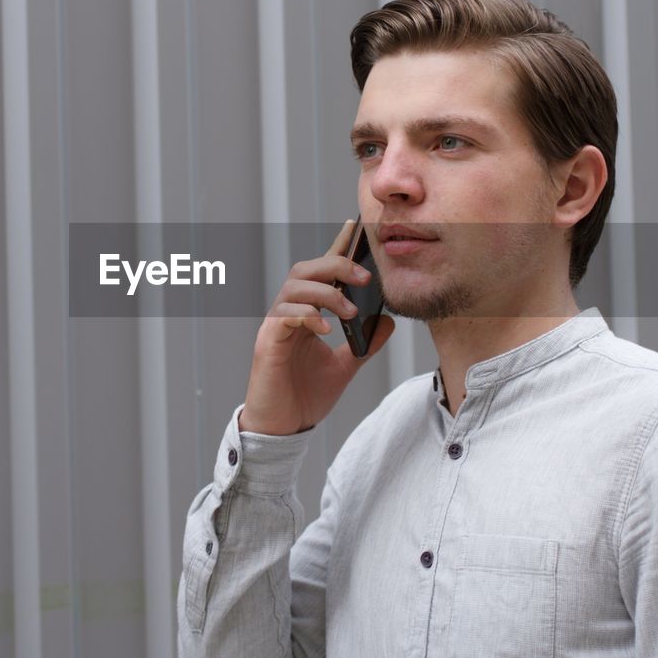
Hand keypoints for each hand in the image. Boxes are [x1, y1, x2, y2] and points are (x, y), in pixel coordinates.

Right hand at [239, 220, 394, 434]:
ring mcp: (275, 326)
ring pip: (294, 287)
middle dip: (336, 265)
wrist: (282, 429)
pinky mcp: (268, 343)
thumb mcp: (344, 367)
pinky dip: (308, 316)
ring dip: (326, 292)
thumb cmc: (304, 397)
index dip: (336, 248)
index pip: (321, 273)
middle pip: (305, 270)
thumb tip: (388, 321)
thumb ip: (364, 344)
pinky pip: (284, 316)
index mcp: (306, 315)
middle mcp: (288, 314)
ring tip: (350, 309)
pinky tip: (327, 328)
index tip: (355, 228)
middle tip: (365, 277)